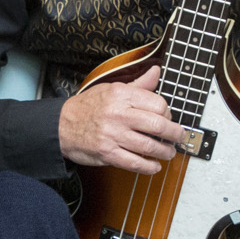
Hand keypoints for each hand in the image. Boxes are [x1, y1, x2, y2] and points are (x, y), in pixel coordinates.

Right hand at [59, 66, 184, 172]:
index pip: (158, 104)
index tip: (169, 118)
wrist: (61, 125)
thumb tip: (156, 72)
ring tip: (169, 152)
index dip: (168, 113)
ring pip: (149, 146)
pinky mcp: (108, 153)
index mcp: (121, 95)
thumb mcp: (112, 89)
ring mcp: (113, 135)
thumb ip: (138, 84)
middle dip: (174, 134)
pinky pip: (135, 163)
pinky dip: (149, 167)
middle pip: (158, 125)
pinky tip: (155, 166)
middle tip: (178, 137)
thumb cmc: (88, 107)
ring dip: (165, 151)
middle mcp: (118, 114)